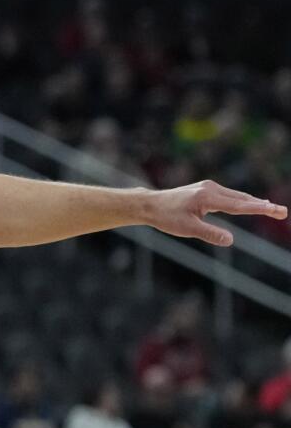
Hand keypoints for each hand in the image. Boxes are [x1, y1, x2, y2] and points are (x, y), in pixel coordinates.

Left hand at [147, 180, 286, 245]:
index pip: (239, 205)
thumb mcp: (187, 229)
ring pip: (237, 196)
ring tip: (273, 209)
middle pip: (242, 199)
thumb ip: (210, 234)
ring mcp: (208, 187)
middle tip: (282, 212)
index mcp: (207, 197)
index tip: (276, 210)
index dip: (259, 209)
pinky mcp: (206, 190)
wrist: (150, 204)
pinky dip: (243, 201)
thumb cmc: (167, 217)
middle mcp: (210, 189)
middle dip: (262, 206)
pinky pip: (230, 196)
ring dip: (254, 203)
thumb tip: (231, 240)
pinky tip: (251, 205)